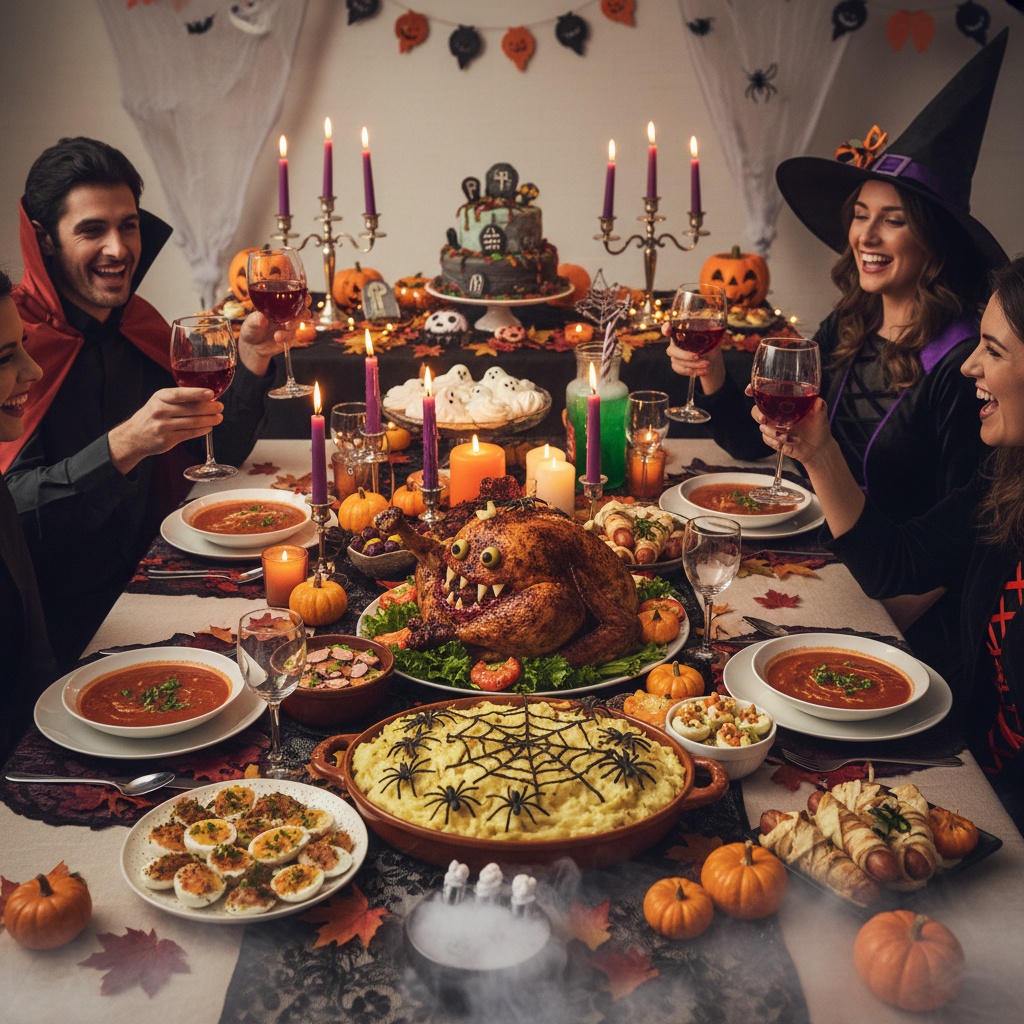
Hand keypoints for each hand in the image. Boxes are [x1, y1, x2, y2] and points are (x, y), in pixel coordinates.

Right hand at [107, 387, 223, 474]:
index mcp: (160, 397)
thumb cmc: (152, 416)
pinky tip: (208, 427)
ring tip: (218, 418)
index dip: (197, 393)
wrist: (134, 436)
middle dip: (210, 408)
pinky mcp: (167, 439)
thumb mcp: (160, 401)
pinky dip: (202, 430)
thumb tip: (207, 397)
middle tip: (220, 407)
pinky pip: (190, 434)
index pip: (180, 394)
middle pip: (191, 409)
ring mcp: (163, 426)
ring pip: (193, 422)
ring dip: (210, 420)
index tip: (211, 393)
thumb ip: (179, 398)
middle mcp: (160, 411)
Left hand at [236, 297, 312, 375]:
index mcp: (279, 306)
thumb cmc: (251, 328)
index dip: (304, 298)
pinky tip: (277, 337)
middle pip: (303, 311)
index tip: (305, 298)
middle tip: (297, 315)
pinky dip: (286, 337)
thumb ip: (255, 319)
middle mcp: (287, 316)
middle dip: (304, 312)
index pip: (296, 299)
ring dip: (293, 324)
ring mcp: (288, 328)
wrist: (252, 346)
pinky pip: (291, 337)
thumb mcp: (250, 322)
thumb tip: (262, 318)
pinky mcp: (288, 339)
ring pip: (297, 324)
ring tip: (285, 326)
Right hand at [664, 324, 726, 393]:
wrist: (711, 359)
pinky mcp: (677, 365)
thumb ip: (711, 335)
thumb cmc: (710, 345)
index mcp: (681, 333)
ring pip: (678, 362)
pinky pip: (681, 370)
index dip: (665, 329)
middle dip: (684, 355)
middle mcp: (675, 344)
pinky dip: (693, 371)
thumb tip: (715, 332)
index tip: (668, 328)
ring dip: (693, 365)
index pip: (668, 329)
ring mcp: (674, 356)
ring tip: (707, 364)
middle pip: (671, 351)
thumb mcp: (713, 339)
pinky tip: (703, 371)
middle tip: (697, 356)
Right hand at [745, 386, 833, 466]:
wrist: (816, 448)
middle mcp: (776, 412)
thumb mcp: (821, 416)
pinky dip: (776, 442)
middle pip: (757, 409)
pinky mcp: (772, 438)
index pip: (766, 392)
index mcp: (785, 401)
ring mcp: (773, 425)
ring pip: (762, 426)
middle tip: (764, 420)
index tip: (749, 391)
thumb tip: (819, 402)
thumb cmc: (818, 427)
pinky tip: (789, 442)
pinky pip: (766, 438)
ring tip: (787, 437)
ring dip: (773, 432)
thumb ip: (820, 408)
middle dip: (758, 415)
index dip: (754, 390)